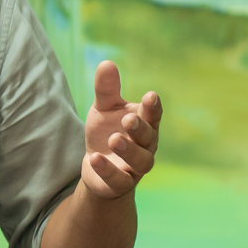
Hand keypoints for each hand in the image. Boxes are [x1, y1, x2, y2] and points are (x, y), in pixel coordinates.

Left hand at [82, 60, 160, 199]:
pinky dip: (108, 169)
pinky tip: (94, 158)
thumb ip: (106, 90)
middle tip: (128, 119)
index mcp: (144, 124)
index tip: (150, 96)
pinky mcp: (120, 184)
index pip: (153, 115)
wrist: (97, 167)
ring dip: (128, 150)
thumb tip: (107, 63)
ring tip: (113, 139)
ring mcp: (135, 167)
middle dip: (140, 128)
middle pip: (149, 138)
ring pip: (141, 161)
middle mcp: (145, 146)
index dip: (153, 107)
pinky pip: (118, 179)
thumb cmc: (107, 132)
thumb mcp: (104, 109)